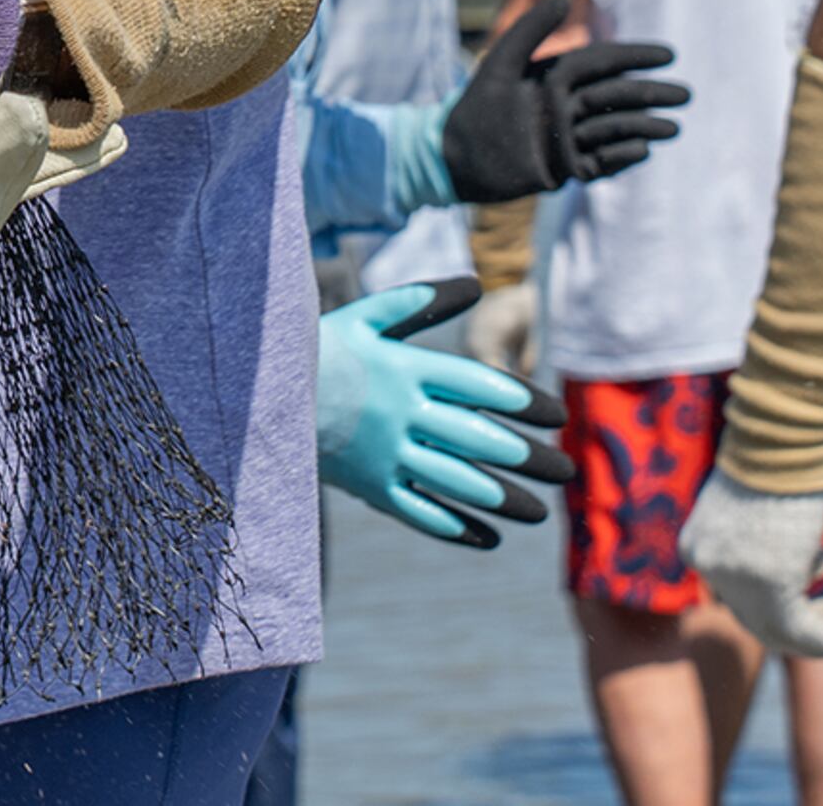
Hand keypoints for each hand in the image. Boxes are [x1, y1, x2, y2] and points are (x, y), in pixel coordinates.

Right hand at [314, 278, 573, 548]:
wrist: (257, 391)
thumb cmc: (318, 348)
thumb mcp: (367, 317)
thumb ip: (421, 302)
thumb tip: (477, 284)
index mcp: (405, 368)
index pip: (480, 386)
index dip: (523, 401)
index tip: (556, 416)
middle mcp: (402, 413)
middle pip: (478, 438)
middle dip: (527, 457)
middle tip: (565, 469)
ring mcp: (385, 454)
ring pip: (457, 480)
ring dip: (504, 498)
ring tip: (540, 511)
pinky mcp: (368, 486)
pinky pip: (420, 512)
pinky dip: (457, 527)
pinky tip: (490, 537)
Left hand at [439, 0, 687, 204]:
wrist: (453, 155)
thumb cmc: (474, 105)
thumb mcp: (500, 62)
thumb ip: (530, 29)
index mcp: (555, 76)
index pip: (604, 62)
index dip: (635, 56)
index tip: (669, 53)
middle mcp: (567, 104)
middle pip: (616, 96)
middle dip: (651, 94)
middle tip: (686, 94)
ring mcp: (568, 137)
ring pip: (613, 129)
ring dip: (644, 127)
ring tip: (674, 127)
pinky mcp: (565, 169)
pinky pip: (600, 162)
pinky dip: (621, 157)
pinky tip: (642, 150)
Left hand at [682, 473, 822, 661]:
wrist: (780, 439)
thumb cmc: (772, 463)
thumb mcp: (750, 510)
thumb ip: (756, 544)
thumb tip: (788, 572)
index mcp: (696, 546)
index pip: (732, 597)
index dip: (772, 608)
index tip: (809, 598)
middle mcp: (708, 565)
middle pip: (752, 616)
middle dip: (797, 623)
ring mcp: (735, 576)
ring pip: (776, 626)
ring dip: (816, 630)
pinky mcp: (769, 581)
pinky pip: (798, 626)